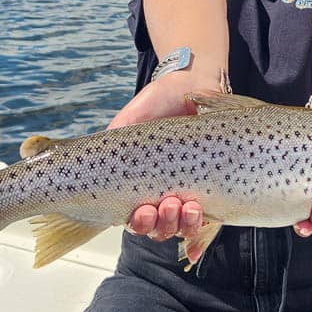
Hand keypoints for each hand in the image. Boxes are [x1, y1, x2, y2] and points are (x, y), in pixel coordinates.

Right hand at [111, 71, 221, 261]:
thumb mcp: (131, 118)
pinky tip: (198, 218)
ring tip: (188, 205)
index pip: (135, 217)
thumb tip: (99, 157)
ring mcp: (188, 191)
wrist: (193, 83)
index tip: (142, 210)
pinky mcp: (212, 186)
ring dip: (183, 224)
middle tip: (167, 204)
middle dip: (162, 224)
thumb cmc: (159, 102)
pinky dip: (202, 228)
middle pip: (160, 228)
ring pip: (183, 226)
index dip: (138, 222)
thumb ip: (114, 138)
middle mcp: (163, 192)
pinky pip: (210, 217)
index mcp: (141, 183)